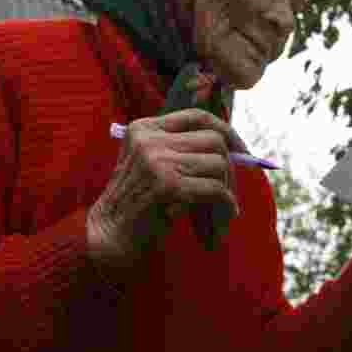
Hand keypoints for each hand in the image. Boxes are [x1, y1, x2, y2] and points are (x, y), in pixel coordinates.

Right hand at [86, 109, 246, 274]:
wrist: (109, 234)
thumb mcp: (153, 164)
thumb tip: (235, 147)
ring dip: (227, 188)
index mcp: (145, 128)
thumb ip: (182, 149)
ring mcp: (157, 160)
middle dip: (230, 166)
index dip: (226, 130)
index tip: (242, 150)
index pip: (197, 116)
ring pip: (217, 164)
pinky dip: (226, 202)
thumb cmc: (138, 203)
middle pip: (213, 140)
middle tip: (229, 188)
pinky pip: (215, 188)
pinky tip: (226, 212)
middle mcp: (149, 139)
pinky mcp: (167, 185)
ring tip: (222, 205)